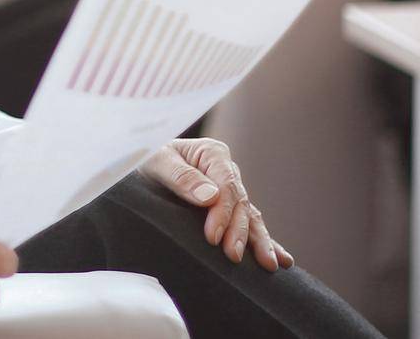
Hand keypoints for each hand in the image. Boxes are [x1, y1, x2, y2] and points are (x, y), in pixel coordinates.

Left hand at [139, 138, 292, 271]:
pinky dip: (263, 240)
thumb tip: (211, 196)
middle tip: (232, 256)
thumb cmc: (144, 157)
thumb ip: (181, 177)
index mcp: (212, 154)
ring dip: (260, 241)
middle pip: (241, 204)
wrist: (138, 161)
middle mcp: (226, 171)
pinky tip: (281, 258)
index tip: (213, 237)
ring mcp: (229, 189)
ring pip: (250, 216)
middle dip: (240, 232)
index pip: (226, 187)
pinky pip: (249, 223)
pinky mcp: (227, 207)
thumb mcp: (156, 161)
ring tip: (269, 264)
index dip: (223, 213)